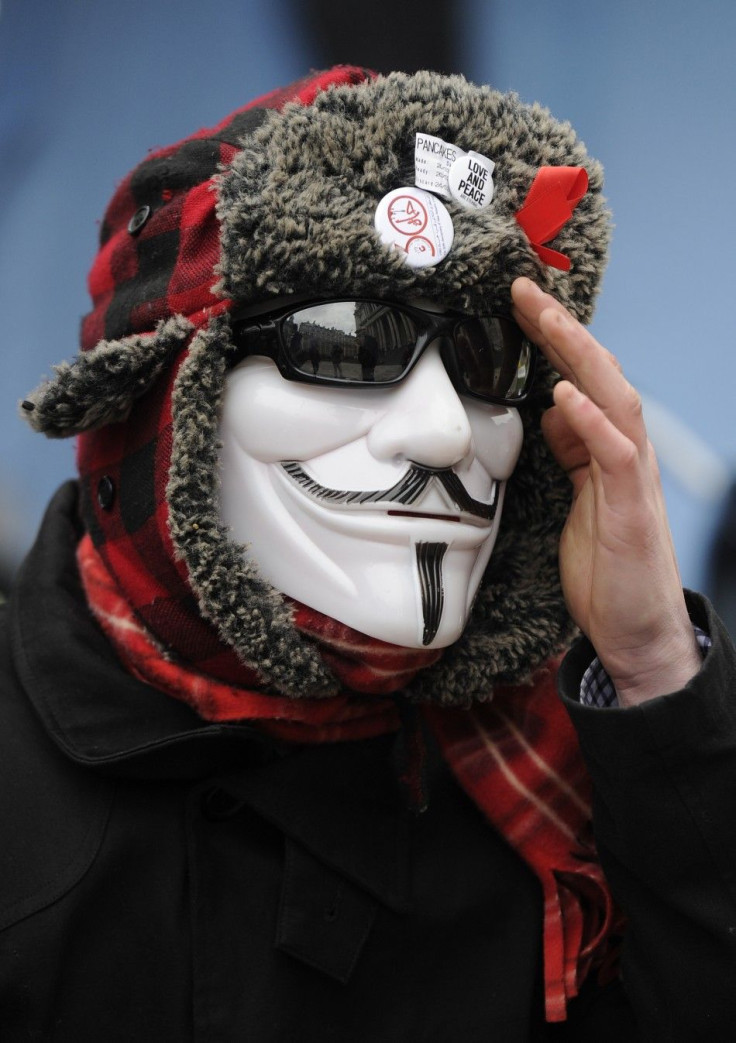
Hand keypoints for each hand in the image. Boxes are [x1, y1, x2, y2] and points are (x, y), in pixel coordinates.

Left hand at [511, 277, 700, 705]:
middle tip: (523, 289)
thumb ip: (570, 451)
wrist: (636, 629)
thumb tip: (551, 409)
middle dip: (561, 329)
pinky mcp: (632, 508)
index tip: (518, 305)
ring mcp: (632, 478)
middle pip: (598, 375)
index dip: (552, 340)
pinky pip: (617, 454)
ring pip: (614, 399)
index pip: (581, 379)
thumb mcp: (576, 497)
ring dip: (580, 356)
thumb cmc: (607, 566)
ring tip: (548, 318)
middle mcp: (625, 452)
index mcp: (606, 448)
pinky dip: (592, 420)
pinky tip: (567, 394)